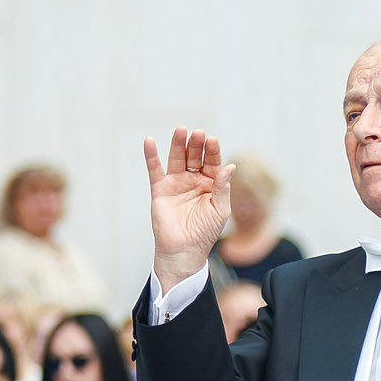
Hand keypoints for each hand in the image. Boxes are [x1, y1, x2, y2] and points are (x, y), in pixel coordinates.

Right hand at [145, 127, 236, 289]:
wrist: (184, 250)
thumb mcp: (220, 209)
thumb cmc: (205, 232)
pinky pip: (154, 169)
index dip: (213, 151)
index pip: (213, 162)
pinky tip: (149, 141)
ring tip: (181, 130)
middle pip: (195, 156)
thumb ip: (223, 187)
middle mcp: (194, 180)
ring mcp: (176, 183)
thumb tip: (230, 166)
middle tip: (198, 134)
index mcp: (211, 183)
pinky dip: (151, 155)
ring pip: (177, 158)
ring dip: (178, 144)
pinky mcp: (160, 189)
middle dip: (196, 145)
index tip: (212, 140)